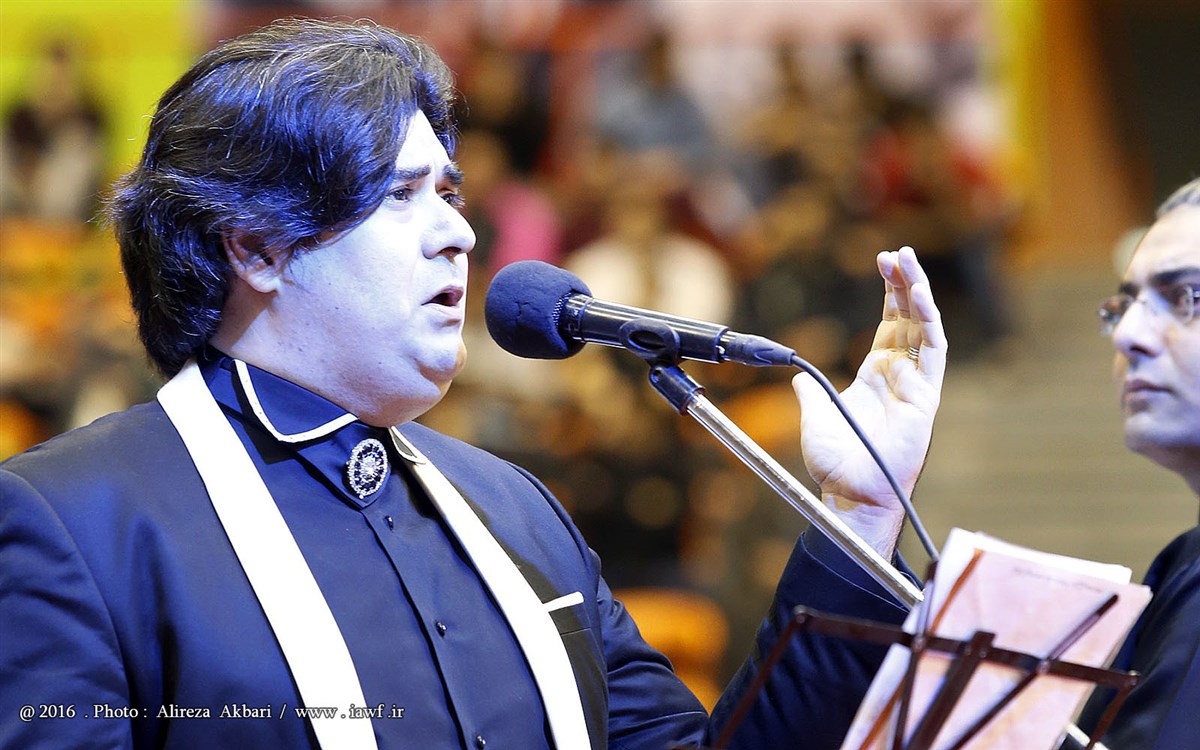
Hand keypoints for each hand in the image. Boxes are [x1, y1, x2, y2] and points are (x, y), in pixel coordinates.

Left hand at [793, 246, 945, 554]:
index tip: (883, 262)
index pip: (889, 323)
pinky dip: (929, 322)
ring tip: (908, 260)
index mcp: (876, 375)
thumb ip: (810, 390)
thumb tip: (797, 377)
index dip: (889, 292)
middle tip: (897, 252)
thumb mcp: (814, 415)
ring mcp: (916, 384)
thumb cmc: (836, 463)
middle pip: (908, 317)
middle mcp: (899, 375)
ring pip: (925, 327)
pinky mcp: (927, 397)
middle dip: (905, 282)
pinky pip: (933, 352)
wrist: (851, 493)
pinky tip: (919, 295)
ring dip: (918, 293)